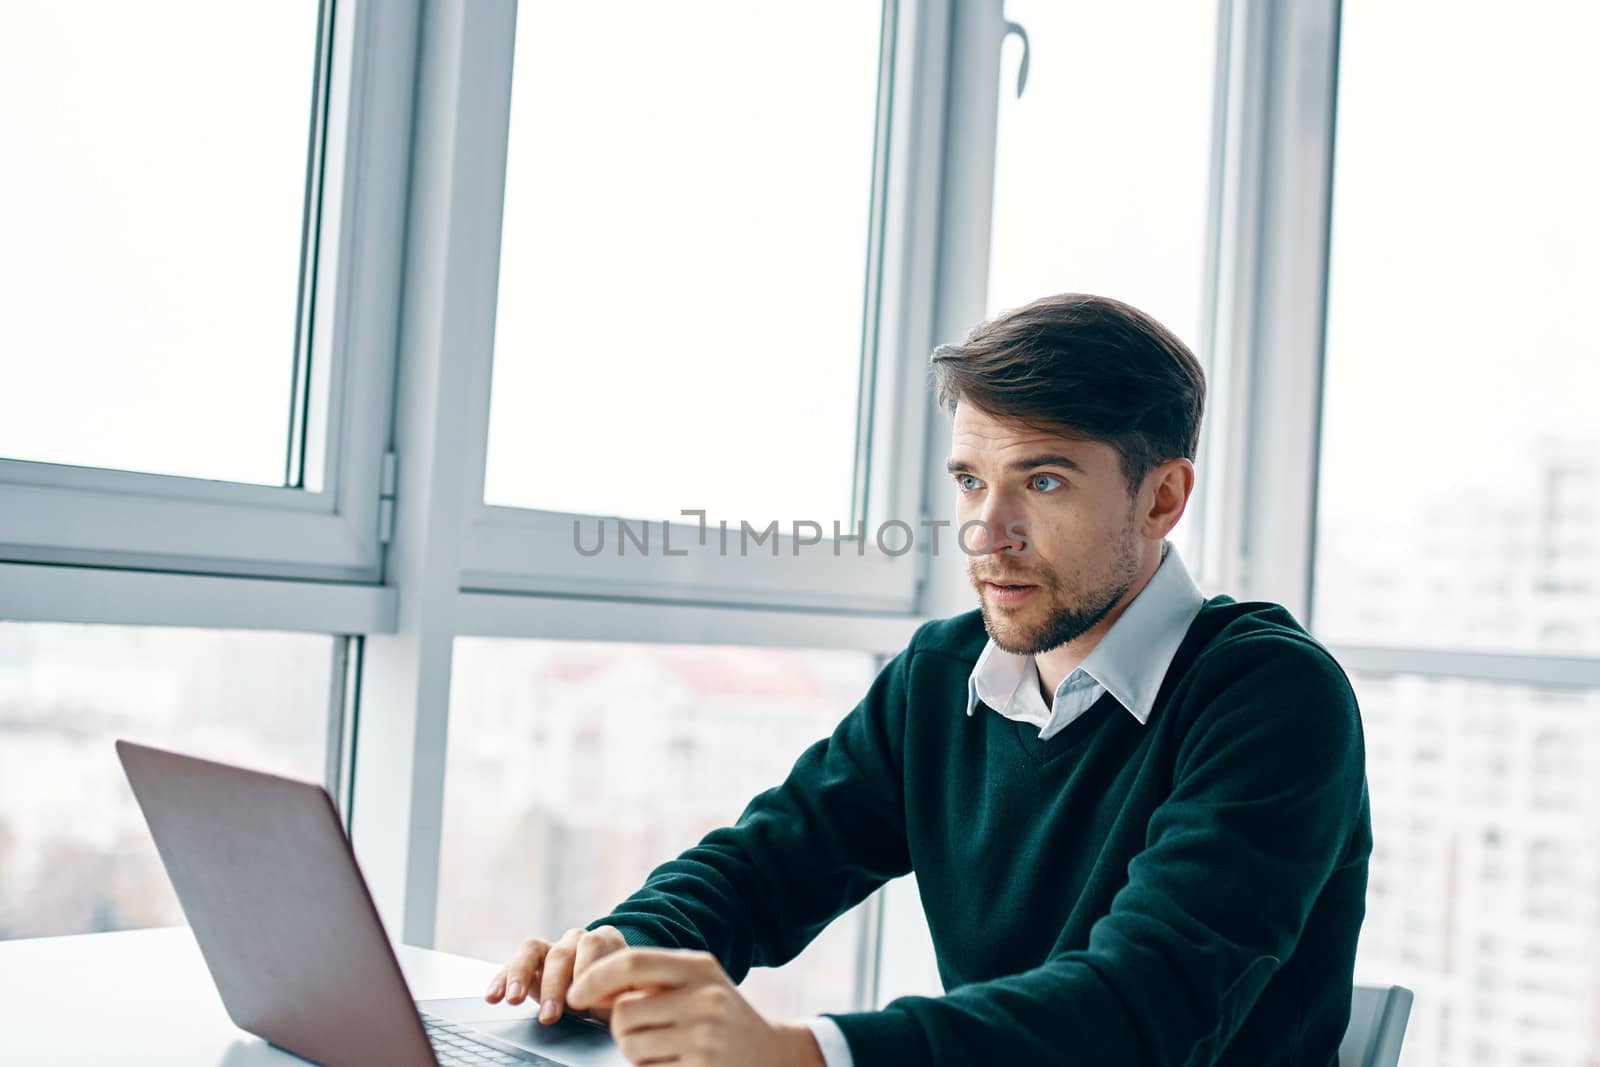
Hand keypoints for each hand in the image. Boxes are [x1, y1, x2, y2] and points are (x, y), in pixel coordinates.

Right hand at [483, 925, 628, 1025]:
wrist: (608, 990)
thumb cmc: (619, 993)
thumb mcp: (626, 993)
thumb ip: (619, 994)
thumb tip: (612, 1004)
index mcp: (604, 940)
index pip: (594, 945)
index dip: (588, 970)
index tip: (588, 1000)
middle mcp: (575, 940)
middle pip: (561, 953)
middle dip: (554, 986)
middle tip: (550, 1015)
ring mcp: (550, 949)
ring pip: (531, 950)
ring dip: (521, 975)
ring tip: (513, 1000)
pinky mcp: (529, 964)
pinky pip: (511, 966)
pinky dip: (502, 981)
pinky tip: (493, 997)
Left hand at [567, 947, 823, 1066]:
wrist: (773, 1055)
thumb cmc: (722, 1018)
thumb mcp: (700, 984)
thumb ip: (653, 980)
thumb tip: (588, 988)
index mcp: (700, 967)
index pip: (632, 962)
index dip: (594, 978)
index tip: (574, 995)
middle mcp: (706, 997)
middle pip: (622, 1012)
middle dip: (620, 1028)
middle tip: (645, 1033)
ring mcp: (705, 1037)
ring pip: (629, 1044)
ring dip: (634, 1053)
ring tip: (665, 1051)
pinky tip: (676, 1065)